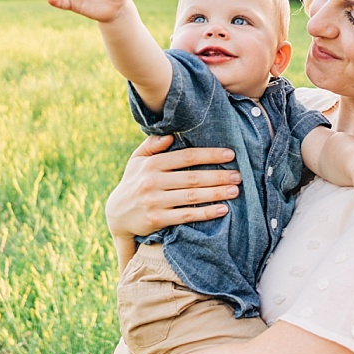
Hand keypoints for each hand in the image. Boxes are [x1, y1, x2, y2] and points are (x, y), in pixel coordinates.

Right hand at [106, 135, 241, 238]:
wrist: (116, 214)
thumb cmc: (133, 181)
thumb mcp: (137, 160)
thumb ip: (152, 144)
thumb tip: (170, 134)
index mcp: (152, 164)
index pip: (186, 156)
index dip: (209, 155)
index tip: (230, 155)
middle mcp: (153, 182)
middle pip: (192, 177)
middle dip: (218, 176)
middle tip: (238, 175)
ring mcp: (155, 201)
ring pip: (192, 196)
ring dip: (216, 193)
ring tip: (234, 190)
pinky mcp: (157, 220)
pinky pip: (186, 216)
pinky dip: (205, 212)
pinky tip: (222, 209)